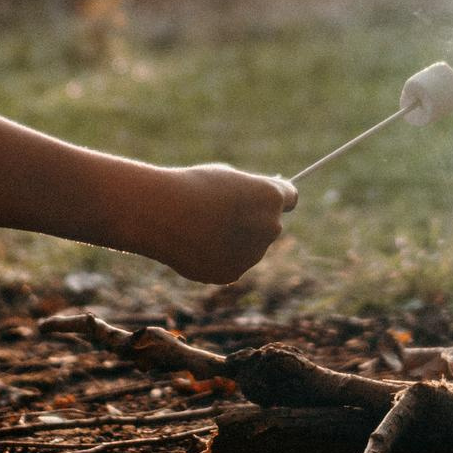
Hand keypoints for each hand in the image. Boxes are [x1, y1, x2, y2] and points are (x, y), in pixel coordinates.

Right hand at [152, 163, 296, 284]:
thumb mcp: (227, 178)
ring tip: (202, 229)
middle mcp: (270, 227)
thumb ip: (250, 194)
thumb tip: (259, 204)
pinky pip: (231, 263)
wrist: (163, 214)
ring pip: (250, 246)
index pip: (290, 198)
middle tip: (225, 214)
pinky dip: (219, 257)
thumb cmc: (192, 187)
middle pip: (270, 224)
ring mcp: (253, 253)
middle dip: (253, 221)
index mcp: (271, 197)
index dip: (276, 197)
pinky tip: (196, 245)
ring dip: (235, 240)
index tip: (265, 199)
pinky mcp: (234, 273)